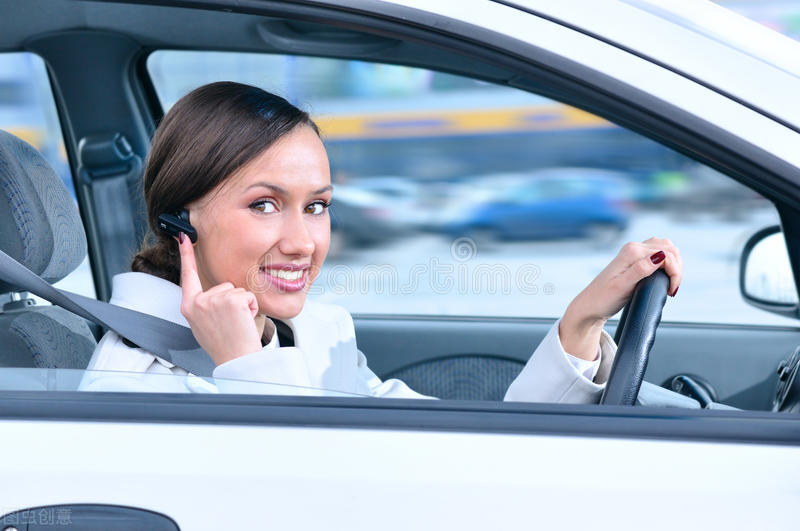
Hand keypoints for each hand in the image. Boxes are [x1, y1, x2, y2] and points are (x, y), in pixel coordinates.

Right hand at [177, 232, 262, 365]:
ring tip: (236, 323)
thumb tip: (212, 294)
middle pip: (223, 285)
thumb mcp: (203, 323)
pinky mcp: (231, 300)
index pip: (187, 275)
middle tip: (229, 323)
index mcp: (189, 307)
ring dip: (241, 305)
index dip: (186, 254)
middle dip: (232, 301)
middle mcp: (198, 302)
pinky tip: (243, 320)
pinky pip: (247, 295)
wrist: (235, 359)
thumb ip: (204, 305)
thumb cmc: (223, 344)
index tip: (183, 236)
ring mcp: (214, 300)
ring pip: (236, 290)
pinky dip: (251, 306)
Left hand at [559, 237, 681, 360]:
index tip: (671, 291)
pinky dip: (667, 263)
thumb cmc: (604, 299)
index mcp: (632, 252)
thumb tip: (660, 256)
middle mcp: (633, 247)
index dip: (675, 272)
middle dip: (677, 268)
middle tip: (671, 289)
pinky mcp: (634, 259)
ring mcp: (634, 252)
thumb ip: (641, 269)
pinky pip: (658, 253)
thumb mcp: (622, 286)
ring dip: (674, 264)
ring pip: (666, 248)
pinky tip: (663, 277)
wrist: (590, 305)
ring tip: (669, 284)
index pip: (667, 254)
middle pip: (670, 248)